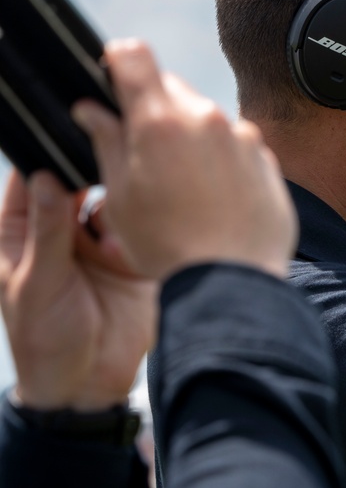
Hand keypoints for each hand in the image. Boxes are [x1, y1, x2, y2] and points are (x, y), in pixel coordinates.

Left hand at [0, 171, 155, 410]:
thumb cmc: (44, 340)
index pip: (33, 177)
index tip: (72, 139)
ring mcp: (99, 239)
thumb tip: (47, 179)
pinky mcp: (133, 253)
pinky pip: (143, 224)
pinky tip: (137, 244)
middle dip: (95, 174)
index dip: (49, 156)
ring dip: (122, 204)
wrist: (90, 383)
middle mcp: (63, 228)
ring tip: (118, 225)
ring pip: (115, 197)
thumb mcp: (38, 284)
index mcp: (24, 230)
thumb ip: (47, 233)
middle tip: (106, 177)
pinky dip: (144, 227)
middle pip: (80, 179)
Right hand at [72, 39, 296, 280]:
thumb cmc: (168, 246)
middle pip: (172, 88)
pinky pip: (237, 146)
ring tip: (183, 188)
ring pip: (206, 119)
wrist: (232, 281)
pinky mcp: (267, 160)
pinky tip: (214, 198)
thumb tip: (93, 110)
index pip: (133, 56)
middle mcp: (207, 118)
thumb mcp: (120, 196)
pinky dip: (222, 160)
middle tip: (144, 153)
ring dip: (191, 137)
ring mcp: (243, 138)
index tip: (113, 77)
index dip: (118, 62)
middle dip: (154, 110)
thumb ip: (106, 141)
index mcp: (161, 120)